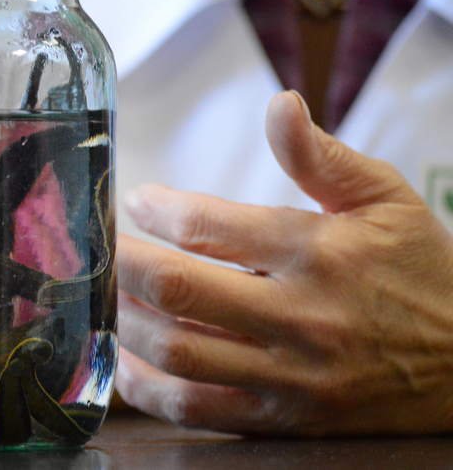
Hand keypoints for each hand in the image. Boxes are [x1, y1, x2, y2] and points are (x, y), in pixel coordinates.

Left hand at [116, 91, 452, 435]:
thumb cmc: (421, 270)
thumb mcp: (385, 199)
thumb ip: (321, 156)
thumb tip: (279, 103)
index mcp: (320, 251)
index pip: (210, 226)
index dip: (157, 209)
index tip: (136, 200)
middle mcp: (300, 316)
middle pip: (181, 290)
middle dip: (125, 264)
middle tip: (103, 248)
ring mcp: (289, 376)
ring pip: (179, 352)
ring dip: (126, 322)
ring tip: (106, 296)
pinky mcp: (282, 420)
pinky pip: (197, 409)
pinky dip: (148, 388)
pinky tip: (125, 360)